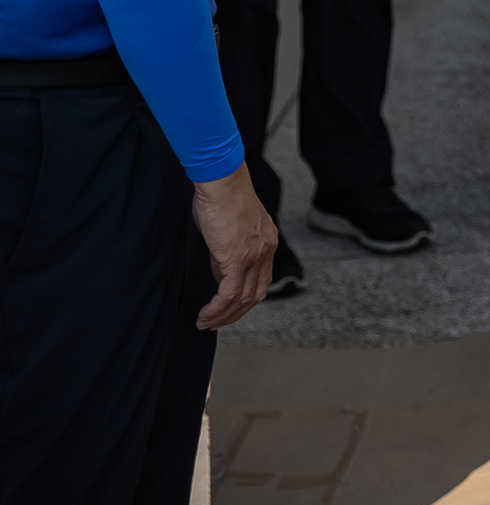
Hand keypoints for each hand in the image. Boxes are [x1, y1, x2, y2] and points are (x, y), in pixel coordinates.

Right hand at [192, 165, 277, 328]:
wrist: (222, 181)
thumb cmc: (221, 197)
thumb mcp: (229, 228)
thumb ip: (228, 251)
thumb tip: (222, 272)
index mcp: (268, 241)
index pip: (261, 279)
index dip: (244, 297)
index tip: (227, 307)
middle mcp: (266, 250)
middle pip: (256, 294)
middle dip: (235, 313)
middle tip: (216, 323)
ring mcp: (254, 256)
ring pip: (243, 299)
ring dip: (223, 316)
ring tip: (206, 323)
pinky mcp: (237, 258)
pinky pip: (228, 295)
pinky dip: (217, 310)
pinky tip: (205, 316)